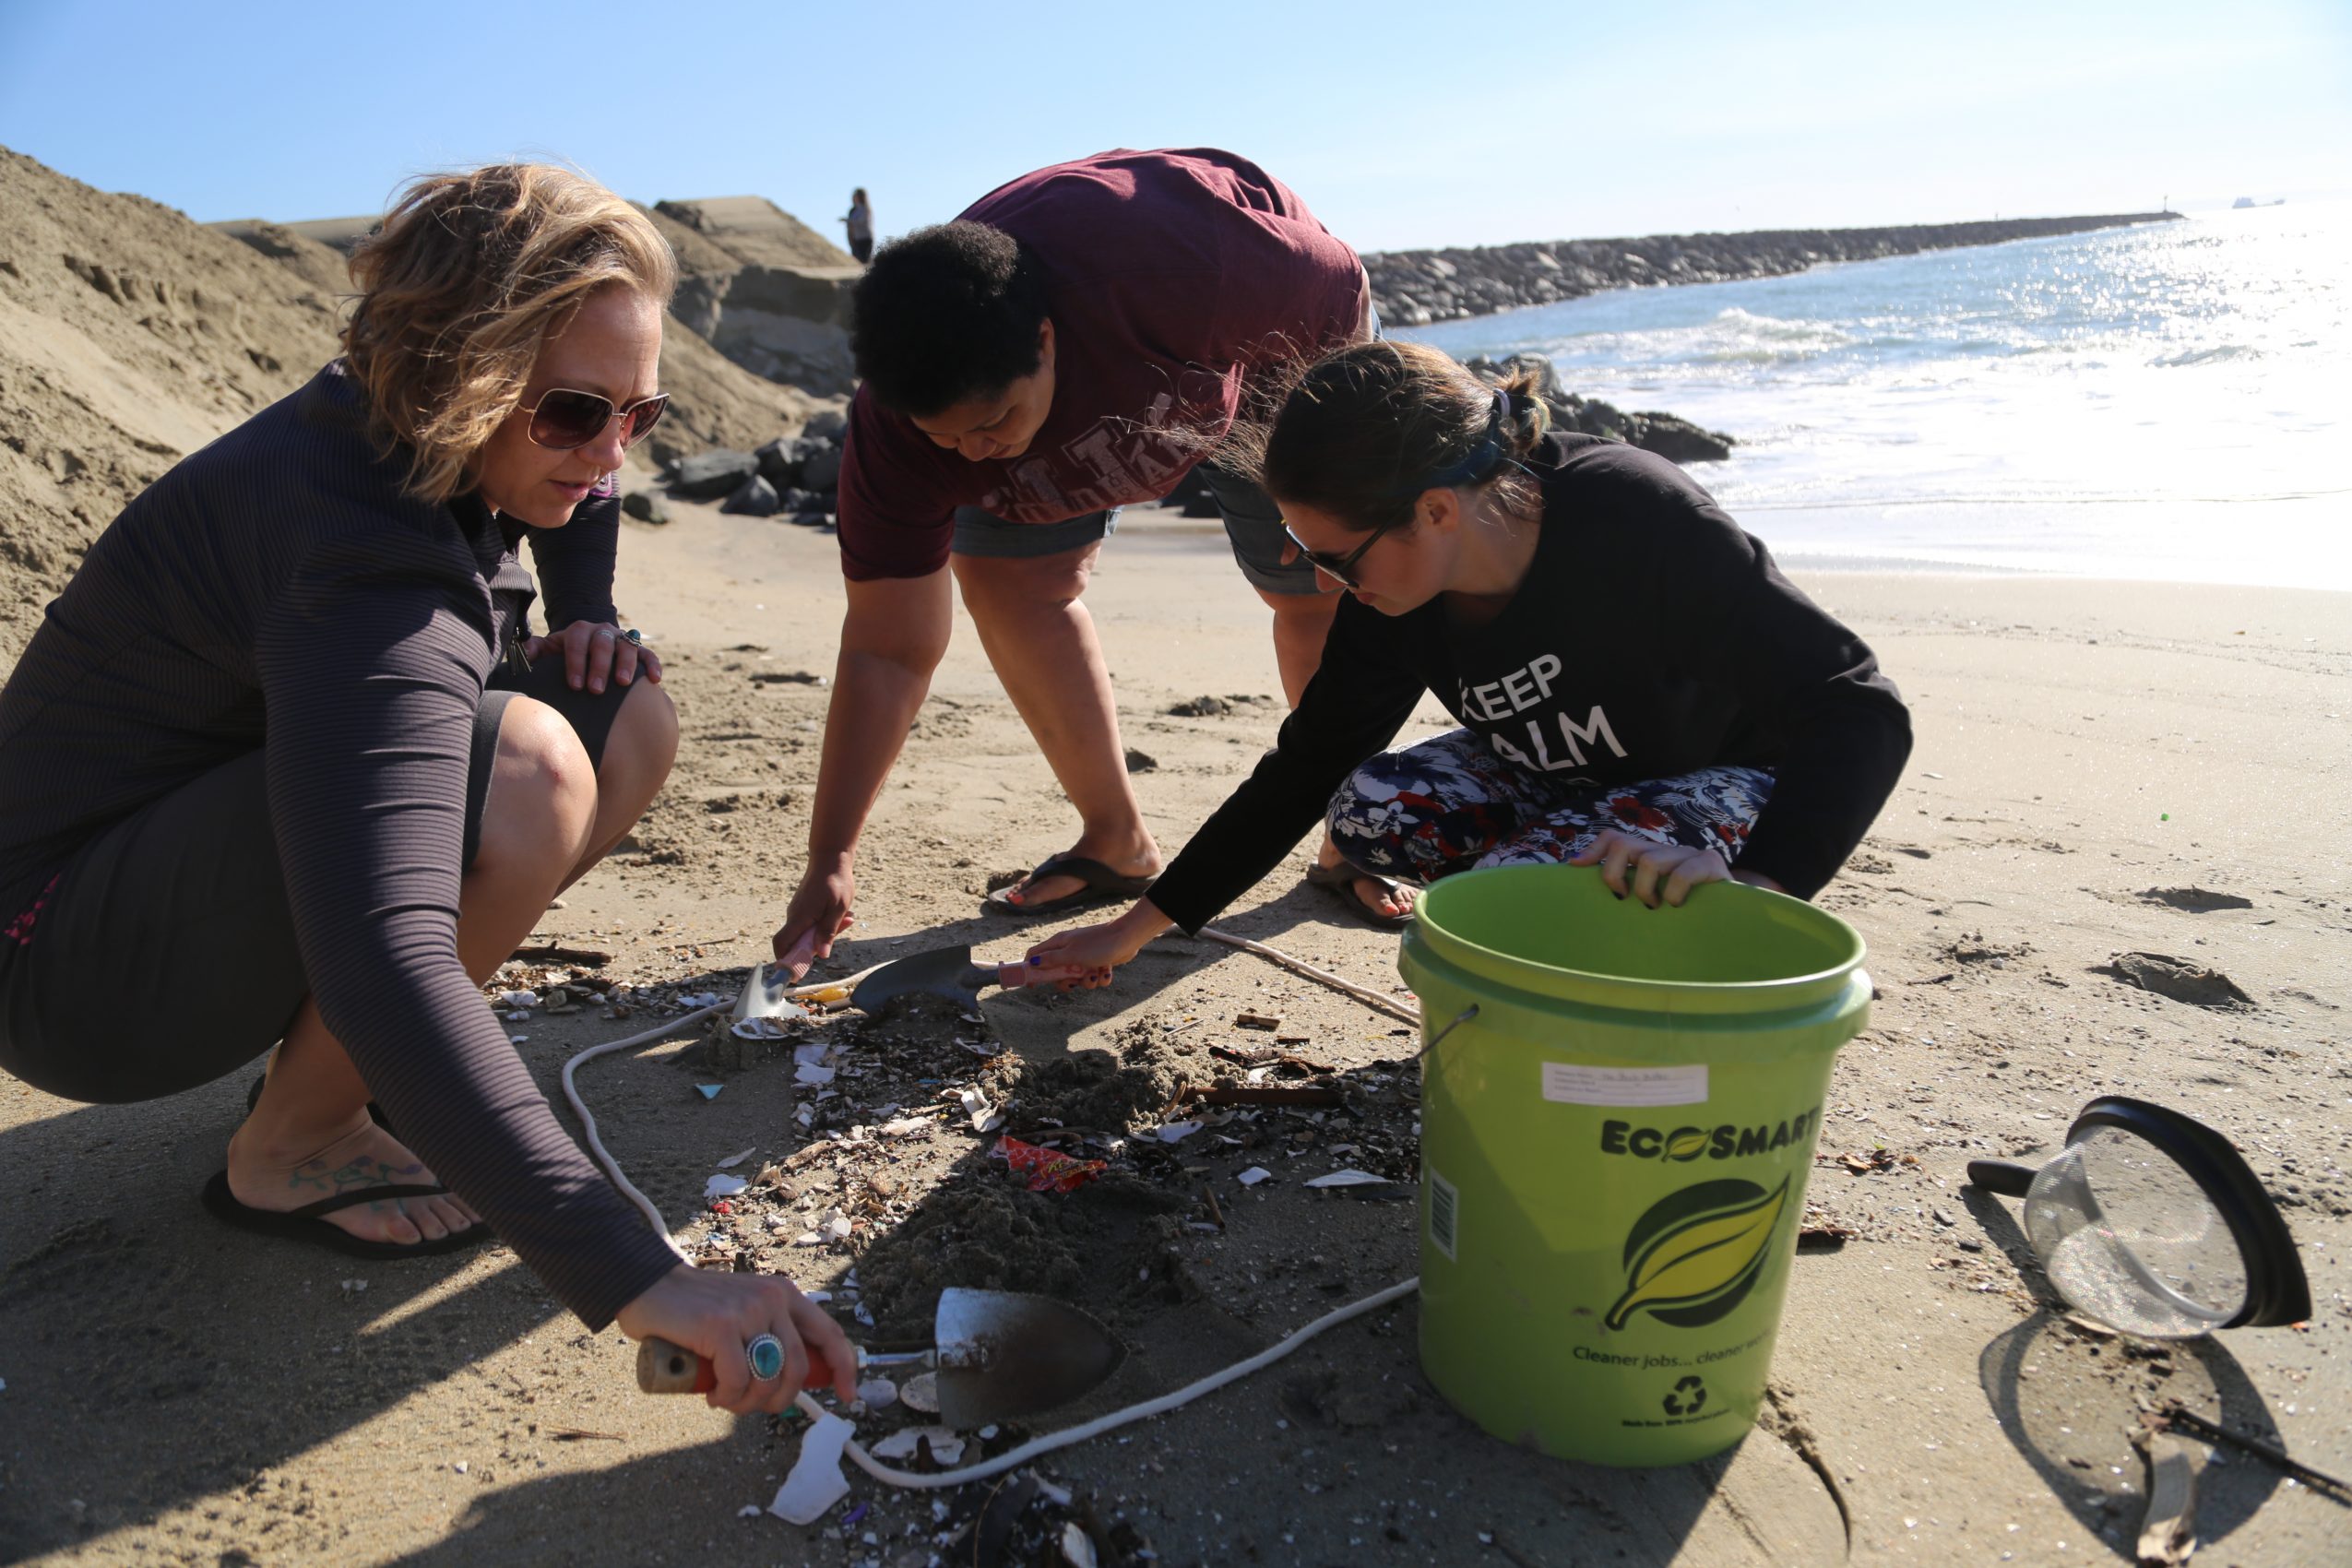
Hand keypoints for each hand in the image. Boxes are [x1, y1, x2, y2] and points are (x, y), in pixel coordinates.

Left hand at [525, 622, 660, 694]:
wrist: (589, 644)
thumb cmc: (567, 654)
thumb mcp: (550, 649)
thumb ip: (534, 650)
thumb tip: (522, 653)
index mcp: (579, 630)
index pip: (577, 642)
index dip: (576, 663)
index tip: (574, 685)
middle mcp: (602, 631)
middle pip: (603, 644)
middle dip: (599, 666)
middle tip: (595, 689)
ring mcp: (622, 639)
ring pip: (627, 647)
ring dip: (626, 664)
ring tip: (623, 683)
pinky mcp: (638, 649)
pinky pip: (648, 654)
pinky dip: (653, 665)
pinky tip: (655, 680)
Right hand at [615, 1263, 857, 1413]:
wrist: (650, 1286)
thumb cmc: (698, 1310)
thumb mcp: (746, 1313)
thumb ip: (769, 1335)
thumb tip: (791, 1383)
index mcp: (785, 1295)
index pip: (829, 1334)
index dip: (845, 1368)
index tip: (849, 1396)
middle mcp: (773, 1298)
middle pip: (797, 1367)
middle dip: (780, 1400)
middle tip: (755, 1408)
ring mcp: (748, 1310)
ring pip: (767, 1379)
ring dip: (747, 1404)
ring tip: (726, 1400)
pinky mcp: (720, 1326)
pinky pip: (737, 1380)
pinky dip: (727, 1397)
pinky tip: (713, 1395)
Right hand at [773, 863, 855, 977]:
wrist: (830, 857)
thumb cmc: (835, 881)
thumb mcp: (838, 909)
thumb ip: (828, 932)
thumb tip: (822, 954)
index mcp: (800, 917)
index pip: (782, 943)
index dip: (786, 960)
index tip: (798, 970)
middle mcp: (794, 916)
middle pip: (799, 943)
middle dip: (819, 944)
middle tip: (843, 927)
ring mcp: (798, 912)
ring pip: (808, 933)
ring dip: (827, 931)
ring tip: (847, 917)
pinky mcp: (804, 908)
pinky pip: (812, 923)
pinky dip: (826, 923)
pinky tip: (842, 913)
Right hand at [1024, 902, 1171, 990]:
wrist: (1128, 938)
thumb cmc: (1098, 944)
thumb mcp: (1071, 954)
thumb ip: (1051, 960)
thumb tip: (1032, 963)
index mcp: (1058, 943)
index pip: (1035, 955)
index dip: (1030, 969)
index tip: (1033, 985)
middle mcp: (1069, 949)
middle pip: (1056, 973)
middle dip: (1066, 981)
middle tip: (1075, 979)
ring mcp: (1084, 956)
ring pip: (1077, 978)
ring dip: (1087, 981)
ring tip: (1096, 973)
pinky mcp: (1097, 962)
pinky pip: (1093, 977)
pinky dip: (1100, 977)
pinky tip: (1107, 971)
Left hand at [1569, 830, 1736, 908]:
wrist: (1737, 917)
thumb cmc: (1686, 913)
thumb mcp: (1652, 902)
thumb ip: (1627, 893)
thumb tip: (1587, 889)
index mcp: (1649, 856)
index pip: (1614, 837)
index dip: (1593, 850)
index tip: (1576, 869)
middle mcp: (1667, 850)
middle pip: (1624, 844)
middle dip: (1612, 874)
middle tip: (1622, 899)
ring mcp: (1690, 854)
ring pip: (1649, 860)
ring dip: (1645, 890)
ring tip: (1654, 907)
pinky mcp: (1712, 865)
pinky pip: (1683, 873)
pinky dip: (1674, 893)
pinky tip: (1677, 906)